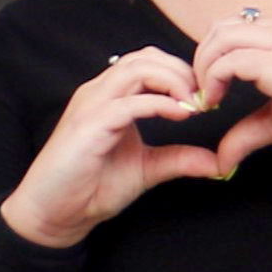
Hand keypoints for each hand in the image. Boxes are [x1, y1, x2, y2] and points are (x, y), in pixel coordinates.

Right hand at [0, 48, 227, 246]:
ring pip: (136, 69)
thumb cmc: (90, 188)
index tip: (203, 98)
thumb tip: (217, 162)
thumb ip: (178, 159)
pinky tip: (180, 115)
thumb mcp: (146, 169)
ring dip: (172, 81)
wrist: (54, 214)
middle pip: (145, 57)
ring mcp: (91, 107)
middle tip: (204, 98)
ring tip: (193, 103)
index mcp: (110, 97)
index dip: (180, 72)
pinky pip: (128, 103)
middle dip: (181, 71)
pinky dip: (159, 104)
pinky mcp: (88, 127)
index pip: (148, 61)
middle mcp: (99, 93)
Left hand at [188, 16, 271, 171]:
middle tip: (201, 95)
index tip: (208, 91)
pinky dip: (215, 81)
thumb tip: (221, 159)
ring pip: (222, 39)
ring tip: (207, 100)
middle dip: (200, 61)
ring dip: (204, 70)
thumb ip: (248, 130)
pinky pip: (233, 61)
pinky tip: (216, 104)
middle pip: (220, 28)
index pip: (232, 28)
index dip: (211, 56)